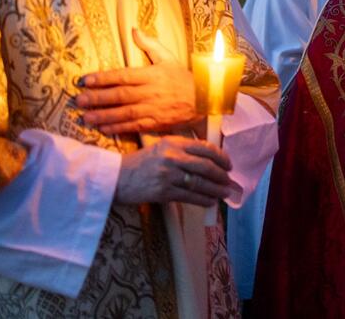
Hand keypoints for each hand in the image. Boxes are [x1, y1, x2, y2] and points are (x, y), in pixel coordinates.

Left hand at [77, 30, 198, 134]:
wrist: (203, 99)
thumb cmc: (182, 77)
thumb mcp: (168, 57)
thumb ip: (150, 44)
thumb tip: (133, 29)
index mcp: (151, 75)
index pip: (123, 75)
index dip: (103, 78)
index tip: (85, 80)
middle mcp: (150, 92)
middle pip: (120, 95)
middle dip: (98, 98)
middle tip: (79, 100)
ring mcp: (152, 109)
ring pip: (124, 113)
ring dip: (103, 116)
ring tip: (85, 117)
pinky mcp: (155, 123)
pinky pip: (133, 126)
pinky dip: (118, 128)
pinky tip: (103, 128)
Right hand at [115, 136, 239, 206]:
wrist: (115, 178)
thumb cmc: (139, 163)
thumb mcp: (160, 147)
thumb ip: (181, 149)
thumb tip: (207, 159)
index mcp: (173, 142)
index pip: (205, 147)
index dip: (221, 157)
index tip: (228, 164)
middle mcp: (172, 156)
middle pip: (206, 166)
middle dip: (221, 175)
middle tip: (229, 181)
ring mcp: (168, 174)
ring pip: (200, 182)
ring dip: (216, 189)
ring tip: (225, 193)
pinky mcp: (163, 191)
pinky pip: (189, 196)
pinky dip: (203, 200)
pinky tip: (210, 202)